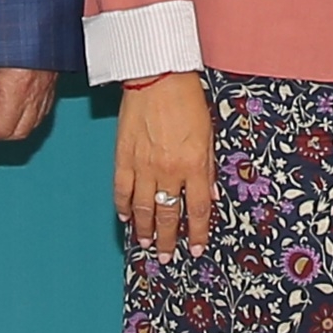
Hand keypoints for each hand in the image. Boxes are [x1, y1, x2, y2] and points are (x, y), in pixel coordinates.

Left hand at [0, 64, 57, 143]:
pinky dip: (25, 115)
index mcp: (18, 84)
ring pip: (32, 123)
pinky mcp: (52, 77)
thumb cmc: (5, 17)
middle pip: (18, 132)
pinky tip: (9, 105)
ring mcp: (48, 84)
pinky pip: (41, 108)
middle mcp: (37, 89)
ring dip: (9, 126)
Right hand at [115, 72, 217, 257]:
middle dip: (167, 240)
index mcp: (194, 165)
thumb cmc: (187, 99)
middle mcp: (169, 170)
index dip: (196, 233)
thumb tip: (211, 195)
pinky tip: (124, 218)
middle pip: (168, 214)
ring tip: (145, 243)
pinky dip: (122, 206)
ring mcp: (143, 165)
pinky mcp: (123, 156)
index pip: (197, 210)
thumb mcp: (209, 134)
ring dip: (144, 229)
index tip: (195, 249)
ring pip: (143, 207)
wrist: (157, 76)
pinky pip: (122, 189)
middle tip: (166, 256)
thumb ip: (209, 168)